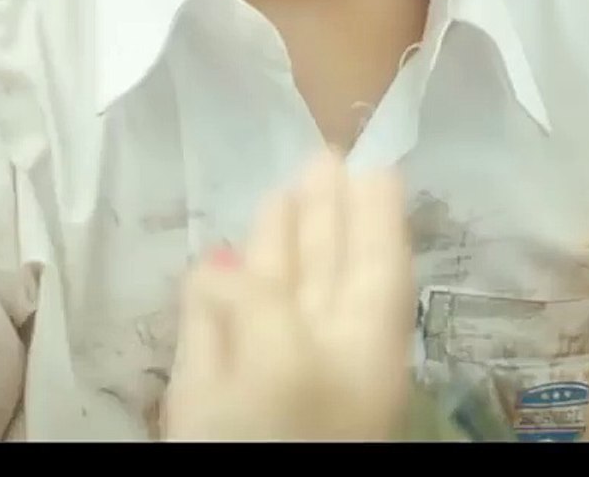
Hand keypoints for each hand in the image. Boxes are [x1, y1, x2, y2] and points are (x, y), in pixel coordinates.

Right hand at [160, 149, 414, 440]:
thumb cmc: (285, 435)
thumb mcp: (285, 356)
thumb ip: (260, 298)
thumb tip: (219, 266)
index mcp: (363, 345)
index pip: (378, 265)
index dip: (378, 216)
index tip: (377, 163)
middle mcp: (320, 351)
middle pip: (327, 272)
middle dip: (325, 215)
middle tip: (324, 155)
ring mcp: (263, 369)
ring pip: (271, 295)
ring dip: (275, 242)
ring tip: (277, 190)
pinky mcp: (210, 388)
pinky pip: (217, 324)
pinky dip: (214, 288)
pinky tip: (213, 253)